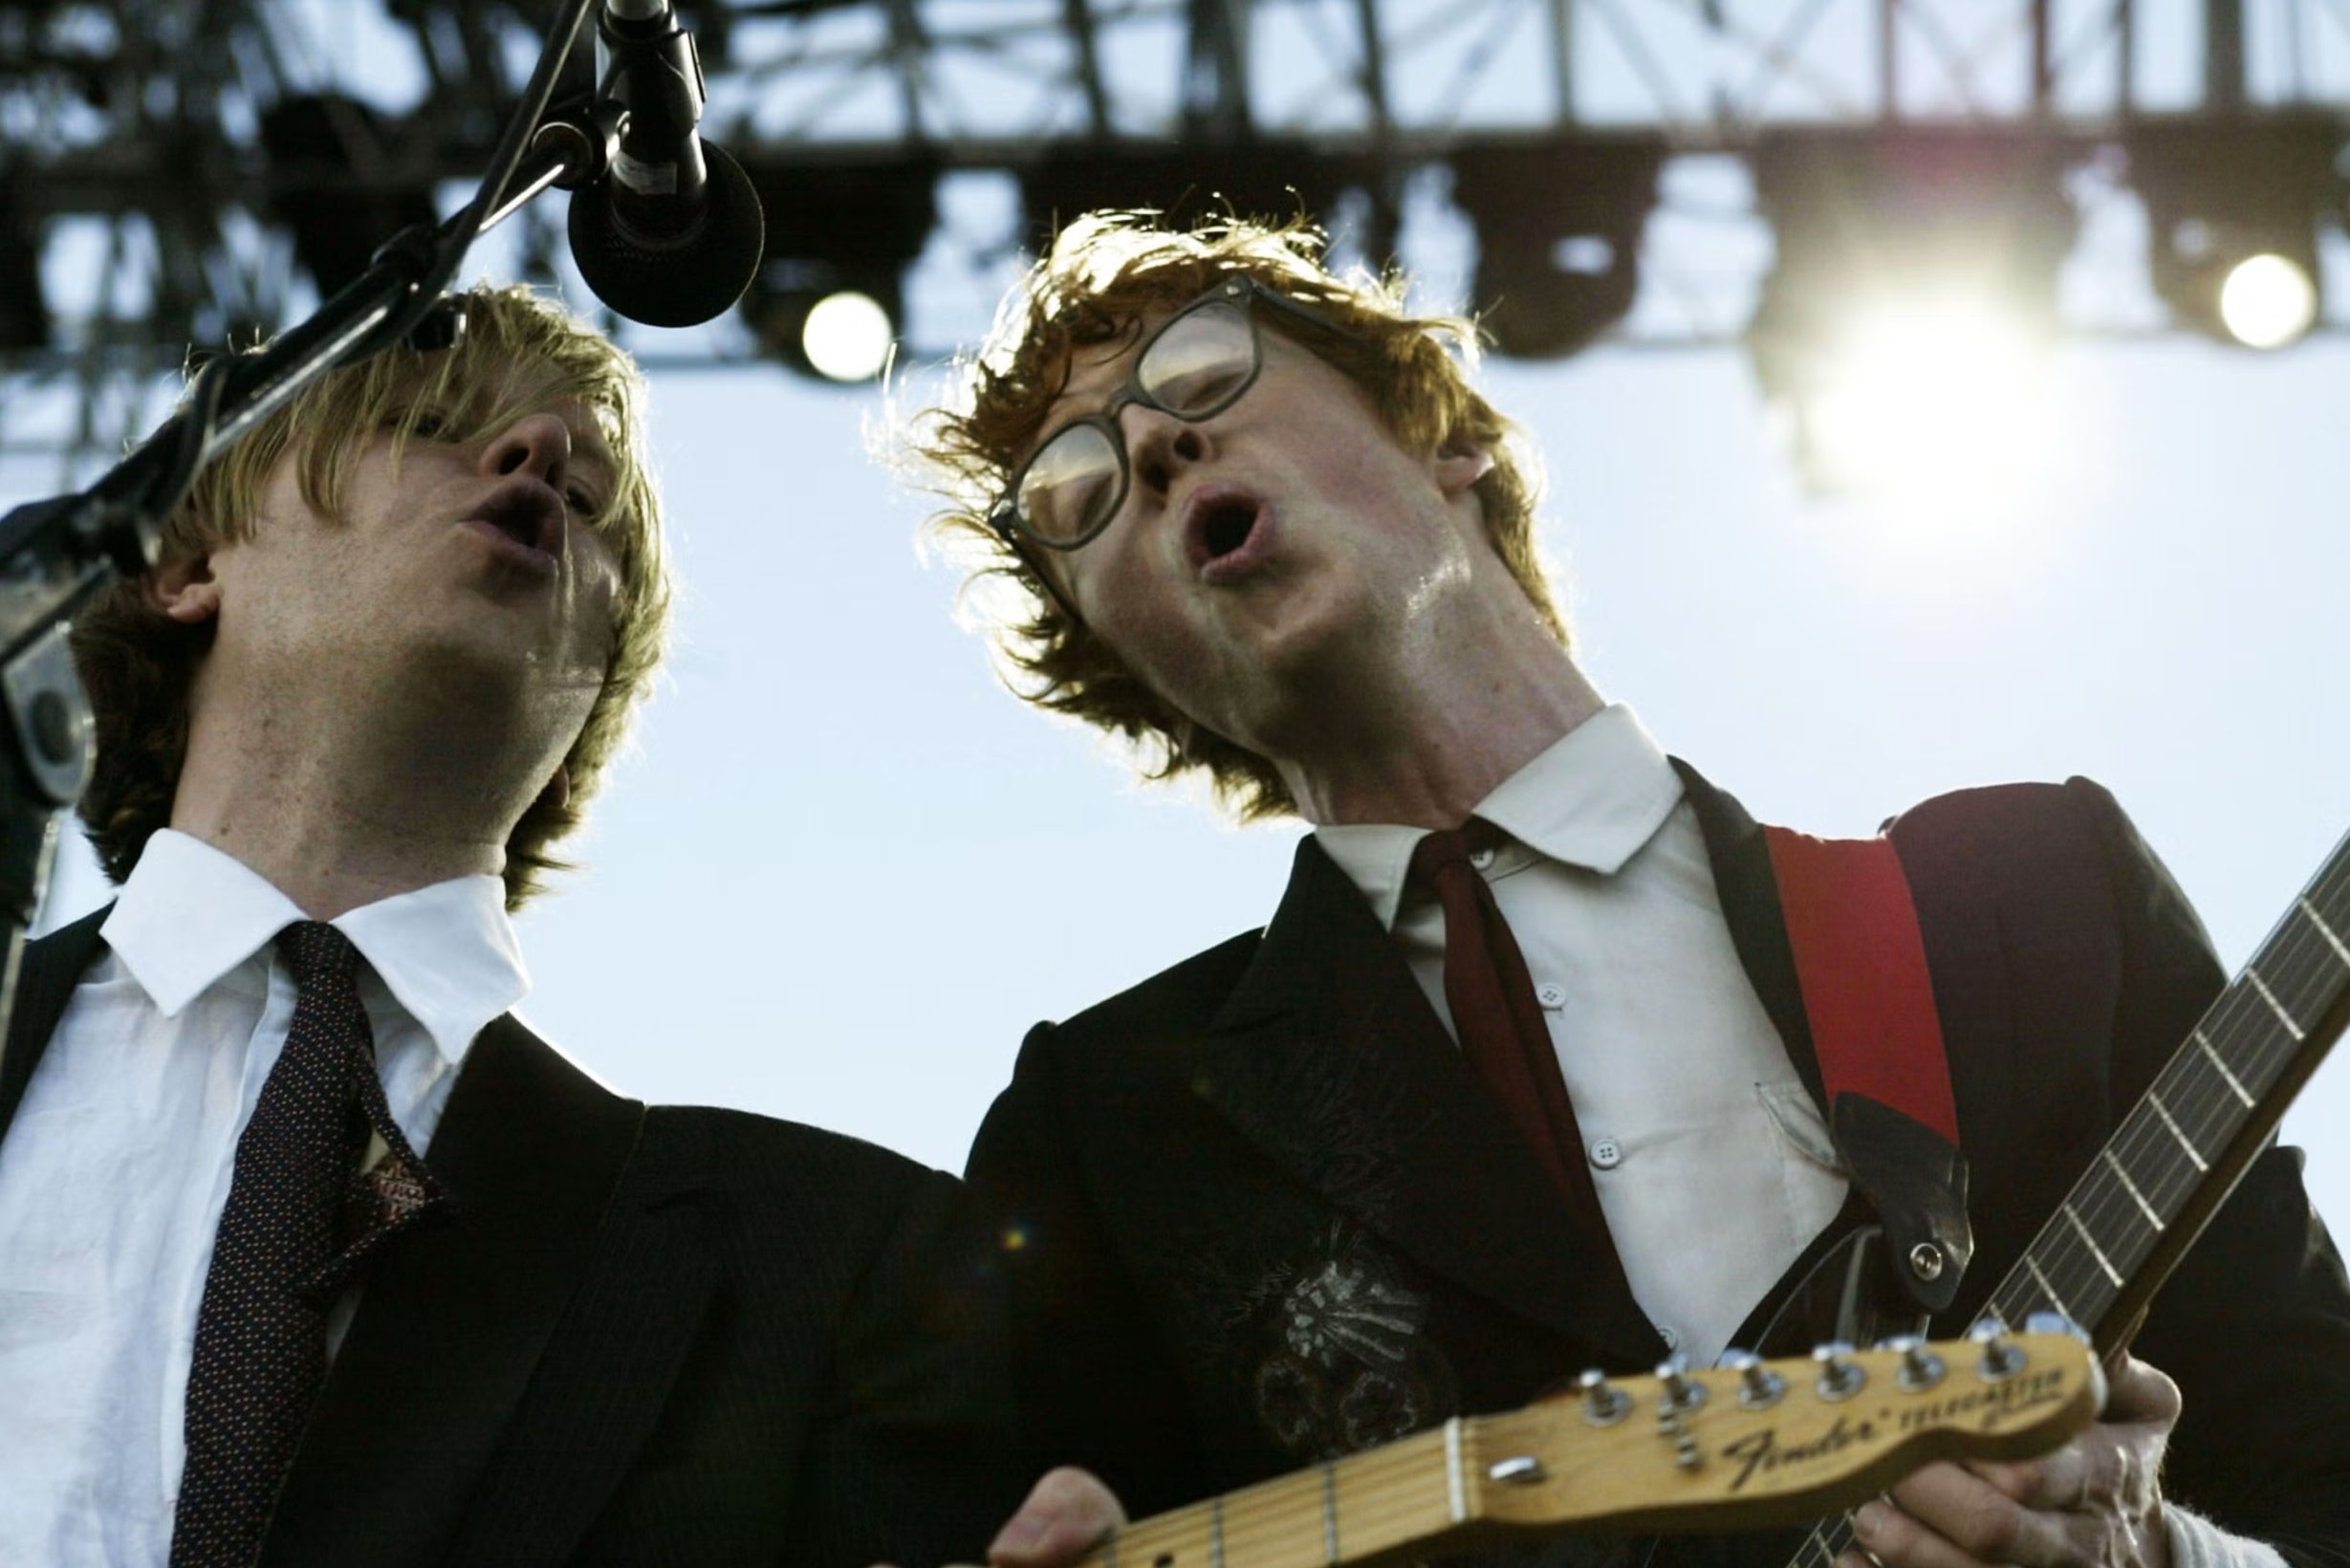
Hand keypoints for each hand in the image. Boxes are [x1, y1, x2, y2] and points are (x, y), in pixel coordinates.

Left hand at [1839, 1354, 2179, 1567]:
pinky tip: (1854, 1559)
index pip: (2030, 1470)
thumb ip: (2109, 1367)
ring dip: (1900, 1542)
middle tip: (1886, 1460)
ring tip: (1869, 1511)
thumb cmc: (2118, 1474)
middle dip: (1923, 1490)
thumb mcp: (2140, 1413)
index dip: (1969, 1449)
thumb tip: (2069, 1330)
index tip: (1929, 1421)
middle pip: (1989, 1528)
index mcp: (2098, 1481)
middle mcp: (2071, 1543)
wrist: (2148, 1559)